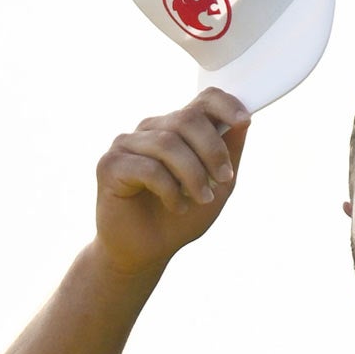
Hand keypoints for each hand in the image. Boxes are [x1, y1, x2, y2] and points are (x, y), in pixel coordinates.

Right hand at [94, 88, 250, 274]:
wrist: (145, 253)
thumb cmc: (179, 219)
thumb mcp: (217, 187)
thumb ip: (229, 154)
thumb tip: (243, 122)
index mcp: (176, 129)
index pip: (201, 100)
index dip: (225, 104)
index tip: (244, 120)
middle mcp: (150, 130)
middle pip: (187, 119)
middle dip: (212, 151)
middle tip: (223, 180)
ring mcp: (127, 144)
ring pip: (168, 143)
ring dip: (193, 175)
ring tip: (201, 199)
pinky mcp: (110, 165)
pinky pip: (148, 167)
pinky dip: (170, 190)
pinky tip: (177, 206)